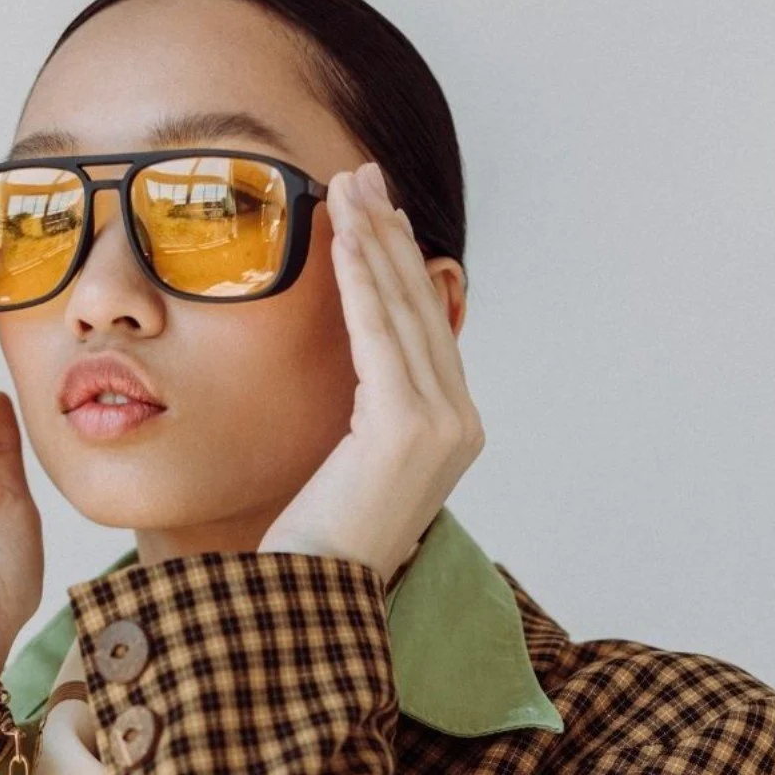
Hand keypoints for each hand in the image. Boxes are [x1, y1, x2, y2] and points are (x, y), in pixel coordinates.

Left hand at [257, 159, 484, 584]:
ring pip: (402, 312)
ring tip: (348, 186)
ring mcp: (441, 428)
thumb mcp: (352, 462)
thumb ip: (369, 413)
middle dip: (391, 235)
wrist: (314, 599)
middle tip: (362, 175)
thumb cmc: (320, 541)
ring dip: (375, 241)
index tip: (375, 213)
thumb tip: (359, 366)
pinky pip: (379, 335)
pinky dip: (362, 280)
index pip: (425, 329)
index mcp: (453, 432)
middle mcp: (460, 425)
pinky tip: (345, 235)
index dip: (401, 264)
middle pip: (421, 308)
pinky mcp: (407, 429)